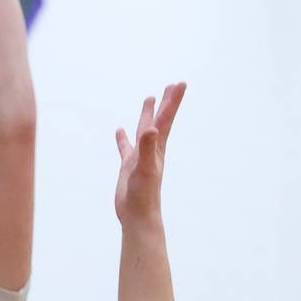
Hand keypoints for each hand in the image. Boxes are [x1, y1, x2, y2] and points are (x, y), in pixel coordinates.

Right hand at [114, 84, 185, 228]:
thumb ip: (148, 148)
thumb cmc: (143, 195)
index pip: (166, 119)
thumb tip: (152, 129)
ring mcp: (140, 157)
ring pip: (143, 130)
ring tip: (149, 99)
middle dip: (165, 103)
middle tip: (172, 85)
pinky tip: (120, 131)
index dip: (173, 101)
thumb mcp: (145, 169)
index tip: (180, 83)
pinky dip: (123, 139)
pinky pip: (126, 148)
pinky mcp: (128, 166)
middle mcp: (151, 149)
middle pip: (159, 120)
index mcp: (157, 148)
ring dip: (146, 115)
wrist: (138, 217)